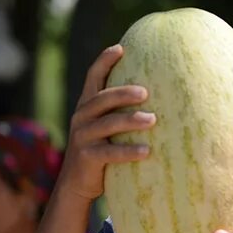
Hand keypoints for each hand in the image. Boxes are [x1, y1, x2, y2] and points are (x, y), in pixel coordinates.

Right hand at [58, 44, 155, 201]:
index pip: (93, 77)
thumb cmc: (100, 151)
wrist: (76, 184)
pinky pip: (110, 153)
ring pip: (108, 124)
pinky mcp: (87, 157)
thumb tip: (155, 93)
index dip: (104, 61)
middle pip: (102, 98)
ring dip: (131, 121)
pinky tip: (146, 151)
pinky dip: (128, 151)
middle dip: (123, 93)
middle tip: (146, 92)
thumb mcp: (104, 128)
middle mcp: (81, 117)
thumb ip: (117, 112)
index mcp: (86, 106)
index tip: (120, 48)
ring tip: (152, 120)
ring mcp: (82, 137)